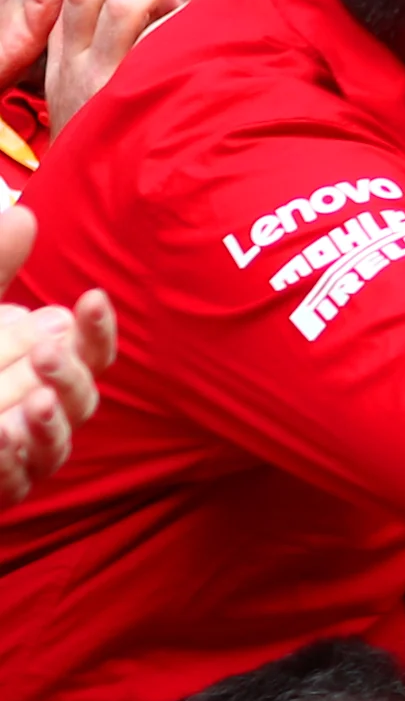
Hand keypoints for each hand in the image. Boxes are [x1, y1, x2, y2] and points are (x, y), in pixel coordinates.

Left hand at [0, 205, 112, 506]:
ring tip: (31, 407)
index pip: (92, 349)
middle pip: (83, 397)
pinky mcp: (2, 486)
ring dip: (50, 428)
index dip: (98, 328)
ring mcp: (22, 452)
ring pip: (57, 447)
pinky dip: (12, 465)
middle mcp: (43, 407)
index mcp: (45, 363)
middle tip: (44, 350)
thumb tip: (26, 214)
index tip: (91, 298)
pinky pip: (16, 485)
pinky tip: (1, 439)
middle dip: (69, 373)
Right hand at [44, 0, 206, 132]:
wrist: (95, 195)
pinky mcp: (131, 101)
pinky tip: (220, 25)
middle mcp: (77, 66)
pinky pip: (162, 46)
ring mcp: (103, 82)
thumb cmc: (112, 127)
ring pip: (128, 9)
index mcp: (65, 55)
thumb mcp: (97, 80)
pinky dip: (189, 24)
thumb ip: (129, 35)